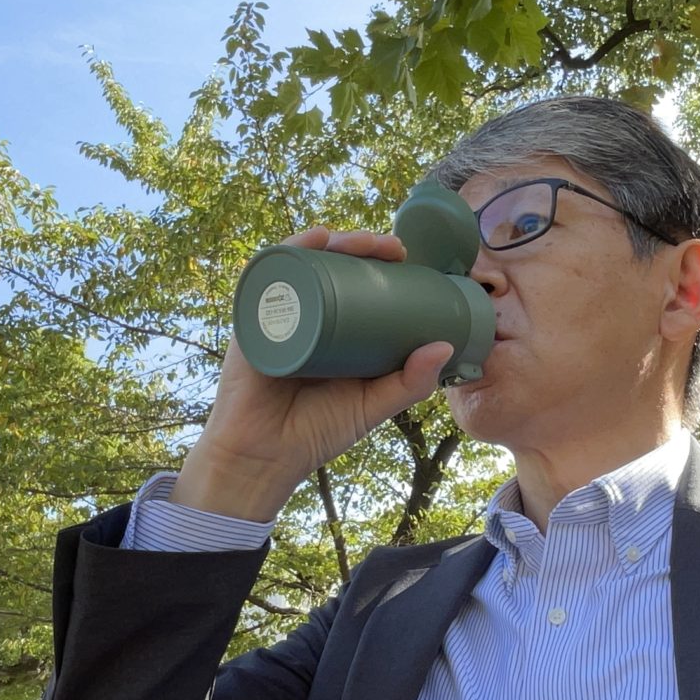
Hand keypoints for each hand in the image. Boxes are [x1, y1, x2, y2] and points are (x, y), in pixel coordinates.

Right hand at [174, 227, 455, 522]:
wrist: (263, 458)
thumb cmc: (315, 433)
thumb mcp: (373, 405)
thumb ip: (410, 383)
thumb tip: (446, 345)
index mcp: (331, 330)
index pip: (353, 284)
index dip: (378, 263)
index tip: (408, 256)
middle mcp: (304, 316)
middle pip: (329, 266)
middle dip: (361, 245)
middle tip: (393, 248)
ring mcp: (277, 316)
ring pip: (302, 265)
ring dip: (331, 242)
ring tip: (358, 242)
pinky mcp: (253, 322)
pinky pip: (266, 279)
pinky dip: (287, 254)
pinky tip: (312, 241)